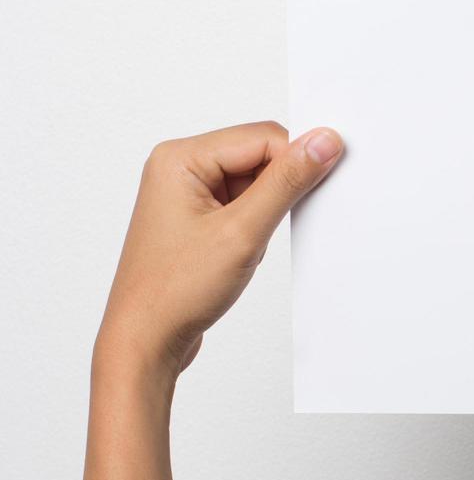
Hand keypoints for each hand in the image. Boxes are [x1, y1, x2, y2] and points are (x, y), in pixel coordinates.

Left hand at [95, 122, 342, 383]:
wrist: (145, 341)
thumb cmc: (175, 291)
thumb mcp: (243, 232)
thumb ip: (287, 182)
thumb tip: (322, 141)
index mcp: (180, 158)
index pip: (262, 137)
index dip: (295, 162)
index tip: (318, 188)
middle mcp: (179, 168)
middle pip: (259, 154)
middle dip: (279, 189)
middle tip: (270, 227)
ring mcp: (187, 193)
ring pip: (255, 180)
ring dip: (268, 210)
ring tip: (247, 245)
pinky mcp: (197, 217)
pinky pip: (244, 202)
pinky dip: (257, 224)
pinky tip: (245, 250)